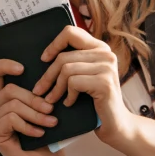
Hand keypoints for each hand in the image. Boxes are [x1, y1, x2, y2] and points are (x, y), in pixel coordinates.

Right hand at [0, 59, 64, 155]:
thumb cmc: (48, 137)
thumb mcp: (44, 110)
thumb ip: (38, 93)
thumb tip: (47, 74)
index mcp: (5, 99)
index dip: (4, 65)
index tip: (22, 68)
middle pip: (9, 90)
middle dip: (34, 99)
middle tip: (51, 110)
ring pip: (13, 105)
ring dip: (36, 114)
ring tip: (51, 123)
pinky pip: (11, 120)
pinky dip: (29, 126)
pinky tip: (40, 134)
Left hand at [34, 26, 130, 144]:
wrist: (115, 123)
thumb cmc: (95, 99)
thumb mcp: (84, 74)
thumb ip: (74, 60)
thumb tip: (44, 54)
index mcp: (100, 47)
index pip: (71, 32)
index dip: (54, 44)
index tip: (44, 59)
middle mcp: (106, 53)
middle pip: (64, 56)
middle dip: (48, 75)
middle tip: (39, 90)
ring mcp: (107, 67)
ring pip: (66, 69)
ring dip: (55, 88)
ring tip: (52, 99)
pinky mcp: (104, 82)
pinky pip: (73, 82)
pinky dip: (67, 95)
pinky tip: (69, 103)